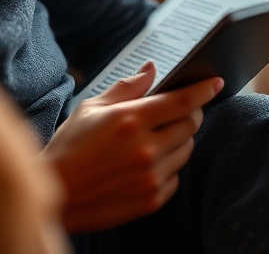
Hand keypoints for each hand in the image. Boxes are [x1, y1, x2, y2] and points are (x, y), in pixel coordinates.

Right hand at [42, 61, 222, 232]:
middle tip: (179, 112)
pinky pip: (175, 177)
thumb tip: (153, 68)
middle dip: (190, 114)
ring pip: (186, 150)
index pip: (184, 101)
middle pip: (191, 124)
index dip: (204, 89)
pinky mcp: (149, 201)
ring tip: (158, 138)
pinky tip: (149, 163)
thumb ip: (128, 87)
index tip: (216, 82)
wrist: (52, 196)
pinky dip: (169, 167)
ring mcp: (148, 177)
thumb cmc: (69, 147)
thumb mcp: (92, 108)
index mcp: (131, 120)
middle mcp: (144, 149)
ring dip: (180, 140)